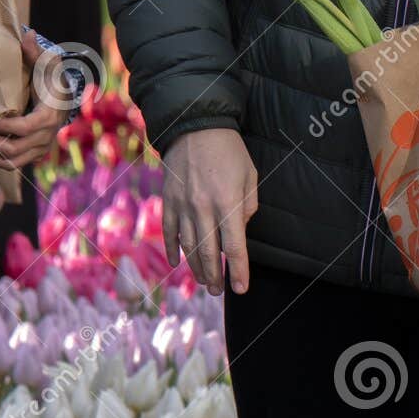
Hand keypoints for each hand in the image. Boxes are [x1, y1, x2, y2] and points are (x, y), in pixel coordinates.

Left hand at [0, 32, 65, 169]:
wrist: (64, 100)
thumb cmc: (51, 81)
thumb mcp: (46, 65)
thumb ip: (36, 53)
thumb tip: (27, 33)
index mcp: (48, 116)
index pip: (25, 127)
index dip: (3, 127)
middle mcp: (46, 137)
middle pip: (15, 148)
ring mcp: (40, 148)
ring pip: (14, 161)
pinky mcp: (33, 154)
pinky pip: (14, 164)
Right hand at [162, 128, 258, 295]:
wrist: (195, 125)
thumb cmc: (229, 150)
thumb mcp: (250, 175)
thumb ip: (247, 206)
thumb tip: (239, 230)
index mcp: (228, 202)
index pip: (234, 246)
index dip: (238, 270)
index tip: (241, 287)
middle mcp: (203, 207)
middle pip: (208, 252)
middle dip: (214, 276)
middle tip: (218, 292)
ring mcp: (182, 205)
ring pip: (187, 246)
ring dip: (195, 268)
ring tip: (203, 282)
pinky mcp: (168, 200)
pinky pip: (169, 231)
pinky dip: (172, 249)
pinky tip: (176, 263)